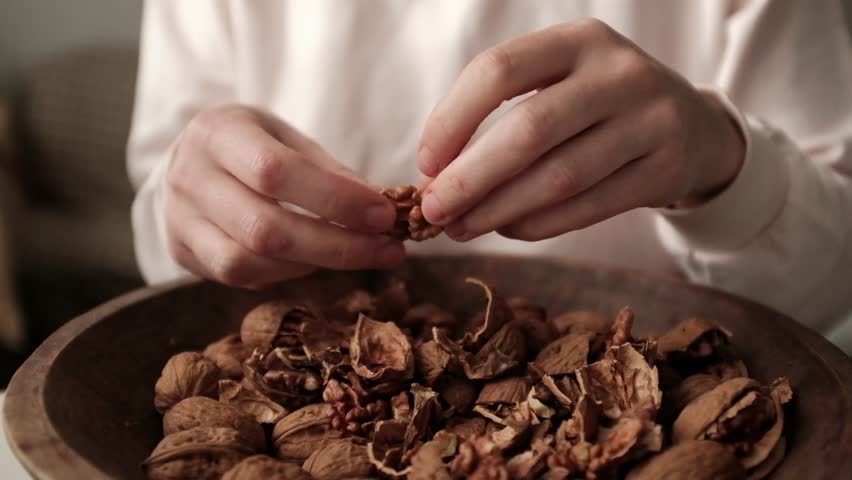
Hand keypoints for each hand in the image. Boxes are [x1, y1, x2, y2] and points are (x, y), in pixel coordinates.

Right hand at [166, 106, 402, 287]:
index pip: (276, 172)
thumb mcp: (286, 139)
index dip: (335, 199)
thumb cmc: (250, 145)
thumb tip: (382, 207)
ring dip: (315, 265)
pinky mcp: (181, 251)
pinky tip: (314, 262)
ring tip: (357, 254)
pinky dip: (285, 274)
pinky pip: (238, 277)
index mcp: (217, 133)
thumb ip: (329, 172)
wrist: (189, 159)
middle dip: (336, 245)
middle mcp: (189, 176)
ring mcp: (179, 218)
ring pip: (249, 262)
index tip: (384, 215)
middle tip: (388, 250)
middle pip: (264, 228)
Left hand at [416, 19, 744, 241]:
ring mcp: (650, 121)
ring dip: (499, 210)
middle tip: (434, 210)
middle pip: (528, 130)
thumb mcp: (560, 84)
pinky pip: (588, 207)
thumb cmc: (599, 107)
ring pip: (559, 177)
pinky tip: (508, 230)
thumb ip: (501, 116)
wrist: (693, 127)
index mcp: (578, 41)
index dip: (452, 119)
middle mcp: (618, 73)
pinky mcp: (665, 170)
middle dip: (470, 177)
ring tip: (462, 227)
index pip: (499, 70)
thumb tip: (436, 175)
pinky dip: (539, 224)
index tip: (426, 163)